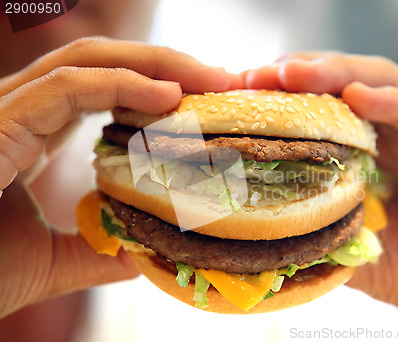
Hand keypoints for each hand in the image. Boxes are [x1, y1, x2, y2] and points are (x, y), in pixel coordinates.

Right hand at [0, 37, 242, 317]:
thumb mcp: (54, 262)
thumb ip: (101, 249)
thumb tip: (150, 252)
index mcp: (36, 132)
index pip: (107, 88)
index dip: (160, 86)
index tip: (210, 100)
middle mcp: (22, 111)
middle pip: (104, 63)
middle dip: (168, 64)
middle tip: (226, 80)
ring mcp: (5, 110)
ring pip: (87, 61)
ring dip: (156, 65)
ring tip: (211, 81)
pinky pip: (65, 88)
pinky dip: (120, 85)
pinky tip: (168, 97)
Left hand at [245, 52, 397, 331]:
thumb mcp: (371, 263)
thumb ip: (331, 244)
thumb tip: (269, 243)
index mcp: (368, 163)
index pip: (318, 122)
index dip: (277, 111)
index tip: (231, 108)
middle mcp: (397, 140)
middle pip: (341, 92)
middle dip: (295, 81)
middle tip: (249, 79)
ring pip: (382, 85)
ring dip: (334, 75)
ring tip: (290, 75)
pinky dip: (397, 102)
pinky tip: (361, 96)